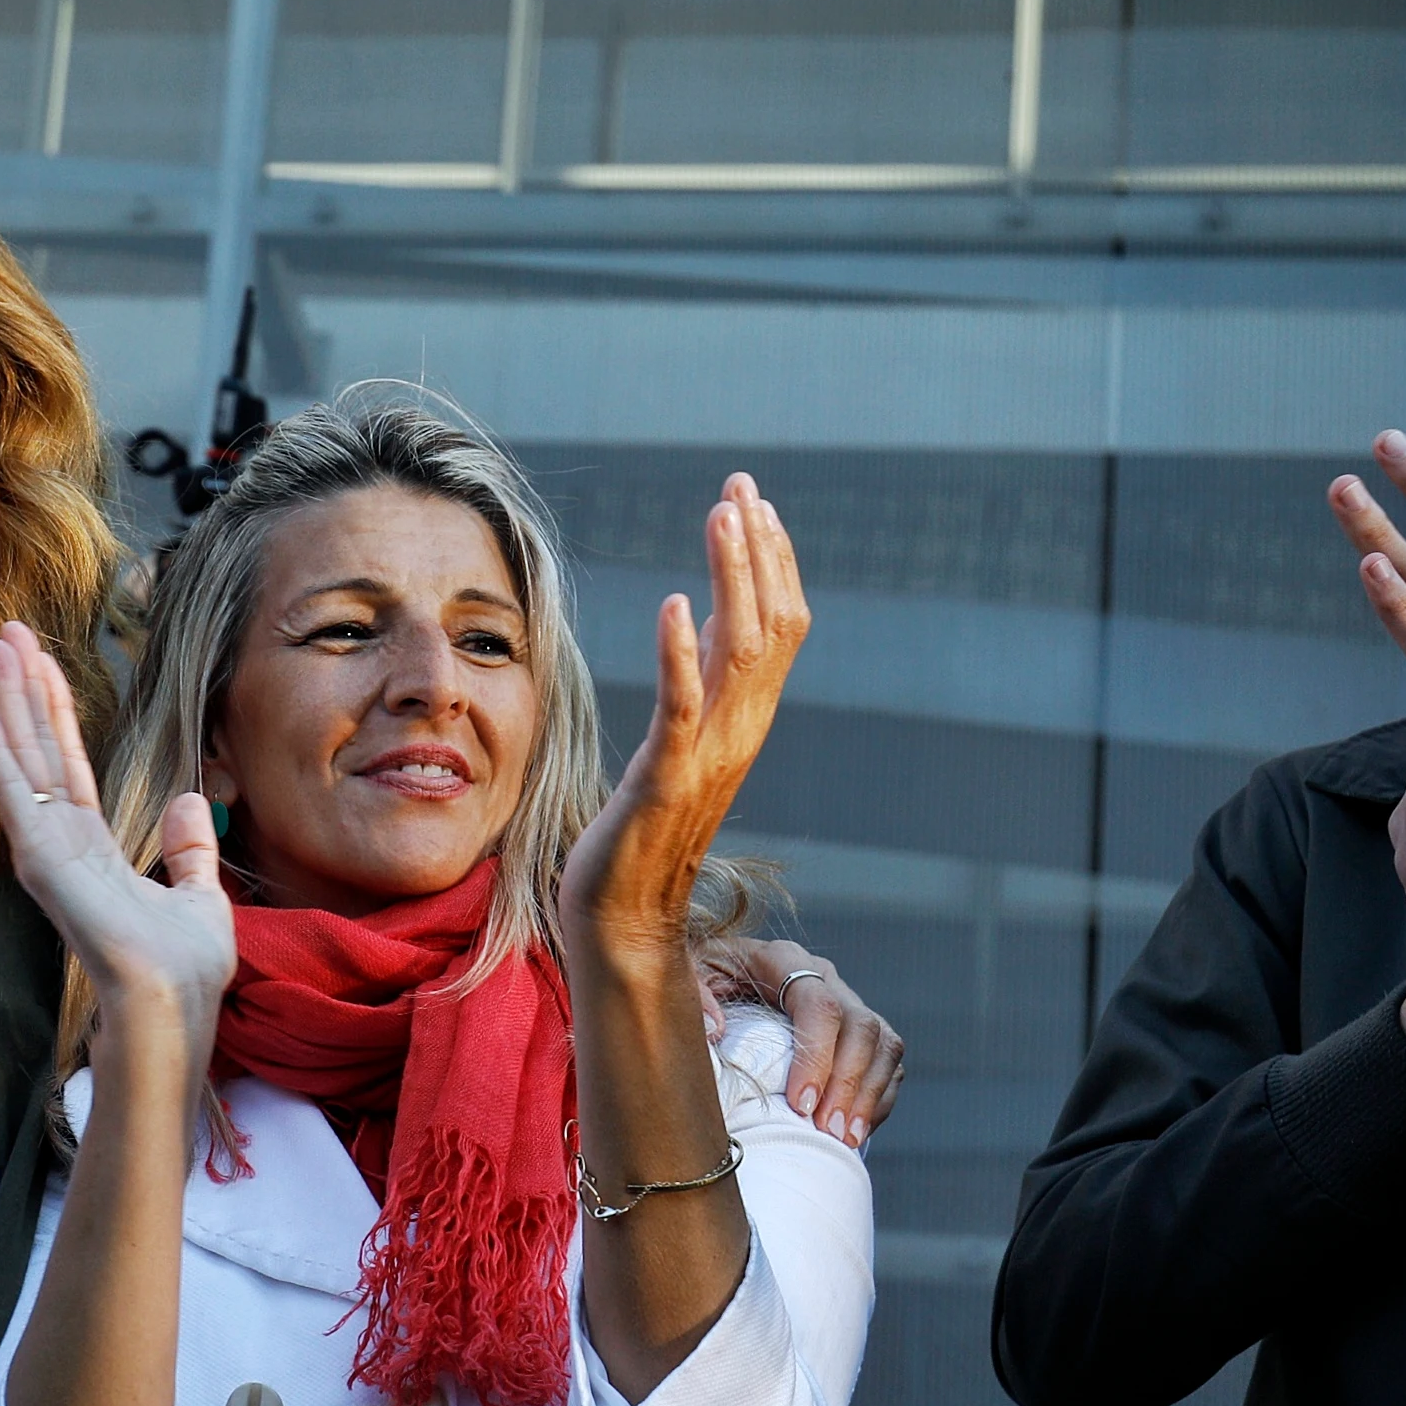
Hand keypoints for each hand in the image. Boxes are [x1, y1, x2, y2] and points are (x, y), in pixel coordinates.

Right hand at [0, 623, 234, 1031]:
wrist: (172, 1004)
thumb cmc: (184, 969)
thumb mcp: (201, 896)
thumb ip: (189, 849)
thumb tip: (191, 798)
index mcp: (94, 849)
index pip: (68, 766)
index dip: (55, 711)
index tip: (41, 661)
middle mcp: (63, 845)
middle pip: (39, 750)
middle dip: (24, 689)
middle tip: (7, 630)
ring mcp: (48, 852)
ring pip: (25, 760)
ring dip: (8, 702)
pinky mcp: (42, 863)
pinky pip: (17, 797)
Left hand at [562, 475, 810, 966]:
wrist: (624, 918)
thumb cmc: (640, 835)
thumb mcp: (680, 746)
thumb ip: (701, 692)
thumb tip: (708, 629)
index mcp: (745, 721)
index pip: (781, 626)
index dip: (773, 562)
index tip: (754, 502)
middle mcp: (741, 731)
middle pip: (773, 624)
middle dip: (759, 550)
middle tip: (740, 487)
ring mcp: (710, 755)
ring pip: (742, 651)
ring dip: (734, 578)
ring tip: (722, 517)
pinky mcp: (668, 778)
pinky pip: (684, 707)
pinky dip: (683, 653)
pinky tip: (676, 604)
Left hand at [700, 939, 901, 1144]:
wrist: (709, 984)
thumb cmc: (691, 985)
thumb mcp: (678, 977)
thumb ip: (692, 994)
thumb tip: (715, 1028)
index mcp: (780, 959)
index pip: (818, 1003)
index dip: (817, 1055)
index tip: (800, 1103)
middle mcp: (822, 975)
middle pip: (859, 1025)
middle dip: (847, 1083)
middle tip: (826, 1131)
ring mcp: (845, 1001)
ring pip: (882, 1044)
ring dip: (868, 1095)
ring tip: (845, 1140)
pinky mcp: (856, 1031)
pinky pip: (886, 1063)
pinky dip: (877, 1099)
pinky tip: (855, 1133)